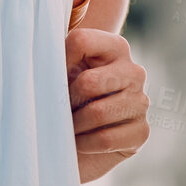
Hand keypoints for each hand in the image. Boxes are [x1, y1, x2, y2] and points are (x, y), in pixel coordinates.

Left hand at [66, 27, 148, 181]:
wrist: (83, 134)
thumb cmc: (69, 93)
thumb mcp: (63, 69)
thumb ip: (57, 59)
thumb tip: (45, 62)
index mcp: (115, 47)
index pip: (80, 41)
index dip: (59, 61)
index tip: (51, 75)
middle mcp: (133, 71)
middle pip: (88, 82)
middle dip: (67, 100)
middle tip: (59, 107)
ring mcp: (141, 102)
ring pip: (97, 113)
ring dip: (74, 124)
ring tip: (67, 125)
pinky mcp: (141, 132)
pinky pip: (106, 139)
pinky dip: (85, 143)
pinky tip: (78, 141)